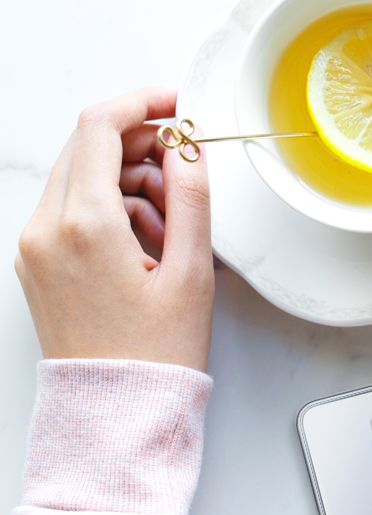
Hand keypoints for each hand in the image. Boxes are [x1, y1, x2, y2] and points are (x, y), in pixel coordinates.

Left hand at [15, 88, 213, 371]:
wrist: (117, 411)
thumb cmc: (155, 355)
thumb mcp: (191, 272)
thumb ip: (192, 198)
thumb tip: (188, 148)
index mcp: (85, 225)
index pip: (101, 127)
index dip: (143, 103)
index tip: (176, 105)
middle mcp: (47, 229)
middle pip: (88, 148)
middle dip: (141, 147)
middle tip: (184, 173)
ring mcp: (36, 246)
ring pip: (81, 178)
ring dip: (129, 182)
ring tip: (172, 228)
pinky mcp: (37, 263)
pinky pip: (72, 210)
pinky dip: (110, 209)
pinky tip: (147, 244)